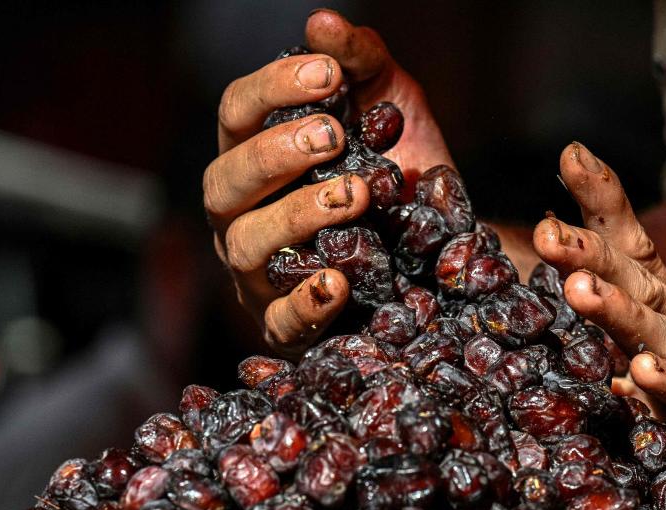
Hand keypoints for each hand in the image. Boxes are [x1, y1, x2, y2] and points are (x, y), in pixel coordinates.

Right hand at [204, 11, 452, 356]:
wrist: (439, 243)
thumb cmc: (397, 169)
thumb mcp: (389, 106)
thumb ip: (359, 64)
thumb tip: (322, 22)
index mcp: (254, 152)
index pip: (237, 113)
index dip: (273, 89)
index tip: (327, 76)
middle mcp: (242, 210)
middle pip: (226, 180)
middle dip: (277, 155)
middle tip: (335, 138)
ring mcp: (257, 269)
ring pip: (245, 244)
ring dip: (297, 217)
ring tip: (354, 198)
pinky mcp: (285, 322)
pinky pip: (279, 320)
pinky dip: (305, 302)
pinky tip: (338, 280)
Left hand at [532, 142, 665, 509]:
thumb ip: (661, 373)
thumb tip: (615, 375)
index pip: (641, 255)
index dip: (606, 209)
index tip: (571, 155)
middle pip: (642, 287)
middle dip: (592, 255)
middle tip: (546, 230)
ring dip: (622, 311)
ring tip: (577, 288)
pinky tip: (642, 373)